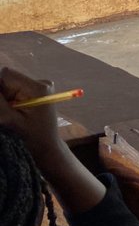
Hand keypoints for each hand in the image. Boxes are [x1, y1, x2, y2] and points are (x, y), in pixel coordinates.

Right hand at [0, 66, 105, 214]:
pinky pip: (13, 94)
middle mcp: (40, 83)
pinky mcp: (34, 95)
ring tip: (8, 117)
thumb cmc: (31, 139)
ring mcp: (38, 88)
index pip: (5, 74)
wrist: (47, 150)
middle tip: (4, 115)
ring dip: (2, 102)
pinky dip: (7, 104)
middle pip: (6, 81)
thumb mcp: (9, 121)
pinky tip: (9, 116)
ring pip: (7, 88)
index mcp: (37, 87)